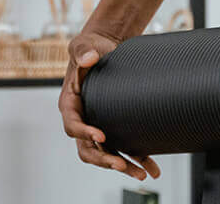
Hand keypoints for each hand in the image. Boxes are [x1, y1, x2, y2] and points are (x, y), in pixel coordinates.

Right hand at [59, 30, 160, 181]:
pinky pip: (120, 147)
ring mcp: (96, 125)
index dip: (85, 133)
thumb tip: (90, 58)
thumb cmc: (90, 48)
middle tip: (120, 164)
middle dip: (104, 159)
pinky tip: (149, 167)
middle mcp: (82, 119)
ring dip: (122, 165)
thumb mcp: (82, 46)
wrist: (103, 49)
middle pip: (88, 148)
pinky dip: (134, 158)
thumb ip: (83, 51)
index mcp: (70, 104)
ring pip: (105, 154)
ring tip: (140, 173)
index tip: (100, 136)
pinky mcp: (112, 126)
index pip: (72, 125)